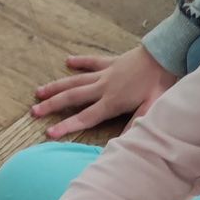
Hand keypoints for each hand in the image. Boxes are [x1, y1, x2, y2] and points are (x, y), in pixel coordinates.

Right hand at [30, 45, 173, 139]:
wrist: (165, 54)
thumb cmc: (160, 83)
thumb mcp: (151, 107)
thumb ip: (135, 125)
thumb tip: (122, 145)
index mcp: (112, 102)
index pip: (85, 117)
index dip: (66, 126)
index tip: (48, 133)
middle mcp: (103, 87)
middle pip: (72, 98)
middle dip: (52, 105)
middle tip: (34, 111)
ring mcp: (105, 73)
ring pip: (75, 80)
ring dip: (56, 86)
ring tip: (38, 91)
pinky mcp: (111, 62)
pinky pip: (92, 62)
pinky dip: (79, 62)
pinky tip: (68, 61)